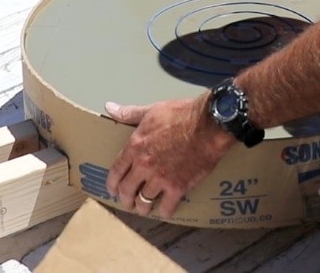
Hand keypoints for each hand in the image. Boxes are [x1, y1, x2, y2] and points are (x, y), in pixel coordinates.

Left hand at [104, 97, 234, 219]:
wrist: (209, 125)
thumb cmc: (182, 115)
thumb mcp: (153, 110)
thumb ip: (130, 113)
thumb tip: (110, 108)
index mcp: (135, 146)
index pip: (116, 171)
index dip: (112, 184)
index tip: (113, 189)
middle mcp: (144, 166)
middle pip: (127, 190)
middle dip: (126, 199)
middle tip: (128, 202)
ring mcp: (160, 178)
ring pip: (143, 202)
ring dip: (142, 207)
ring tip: (144, 208)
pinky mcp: (178, 187)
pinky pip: (166, 207)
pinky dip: (165, 210)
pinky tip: (166, 209)